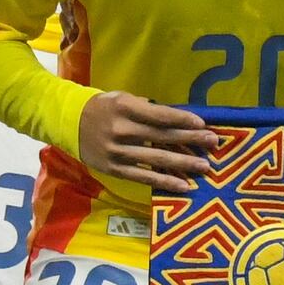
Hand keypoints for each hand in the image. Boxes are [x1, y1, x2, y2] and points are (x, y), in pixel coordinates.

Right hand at [76, 92, 224, 187]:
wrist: (70, 123)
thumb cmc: (103, 108)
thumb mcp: (122, 99)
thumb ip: (147, 109)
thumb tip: (178, 120)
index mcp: (125, 108)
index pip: (160, 115)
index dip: (182, 120)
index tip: (203, 124)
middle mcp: (122, 130)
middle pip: (162, 136)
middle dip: (191, 140)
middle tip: (214, 142)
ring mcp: (118, 152)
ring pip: (156, 159)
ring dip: (184, 163)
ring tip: (205, 166)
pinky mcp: (115, 169)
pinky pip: (144, 177)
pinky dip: (165, 181)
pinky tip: (183, 185)